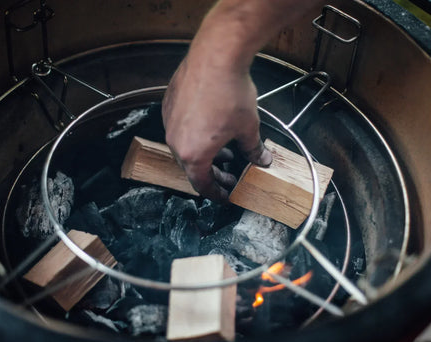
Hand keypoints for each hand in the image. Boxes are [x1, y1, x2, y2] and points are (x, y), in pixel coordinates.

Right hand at [162, 53, 271, 200]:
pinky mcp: (169, 104)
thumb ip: (253, 149)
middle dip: (212, 174)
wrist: (216, 56)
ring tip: (223, 150)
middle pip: (191, 167)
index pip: (202, 184)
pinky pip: (179, 127)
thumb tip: (262, 160)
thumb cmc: (230, 93)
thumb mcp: (248, 127)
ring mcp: (169, 121)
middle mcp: (175, 141)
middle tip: (228, 175)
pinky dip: (194, 133)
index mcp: (193, 154)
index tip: (225, 195)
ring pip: (184, 147)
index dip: (217, 193)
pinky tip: (210, 125)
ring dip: (203, 153)